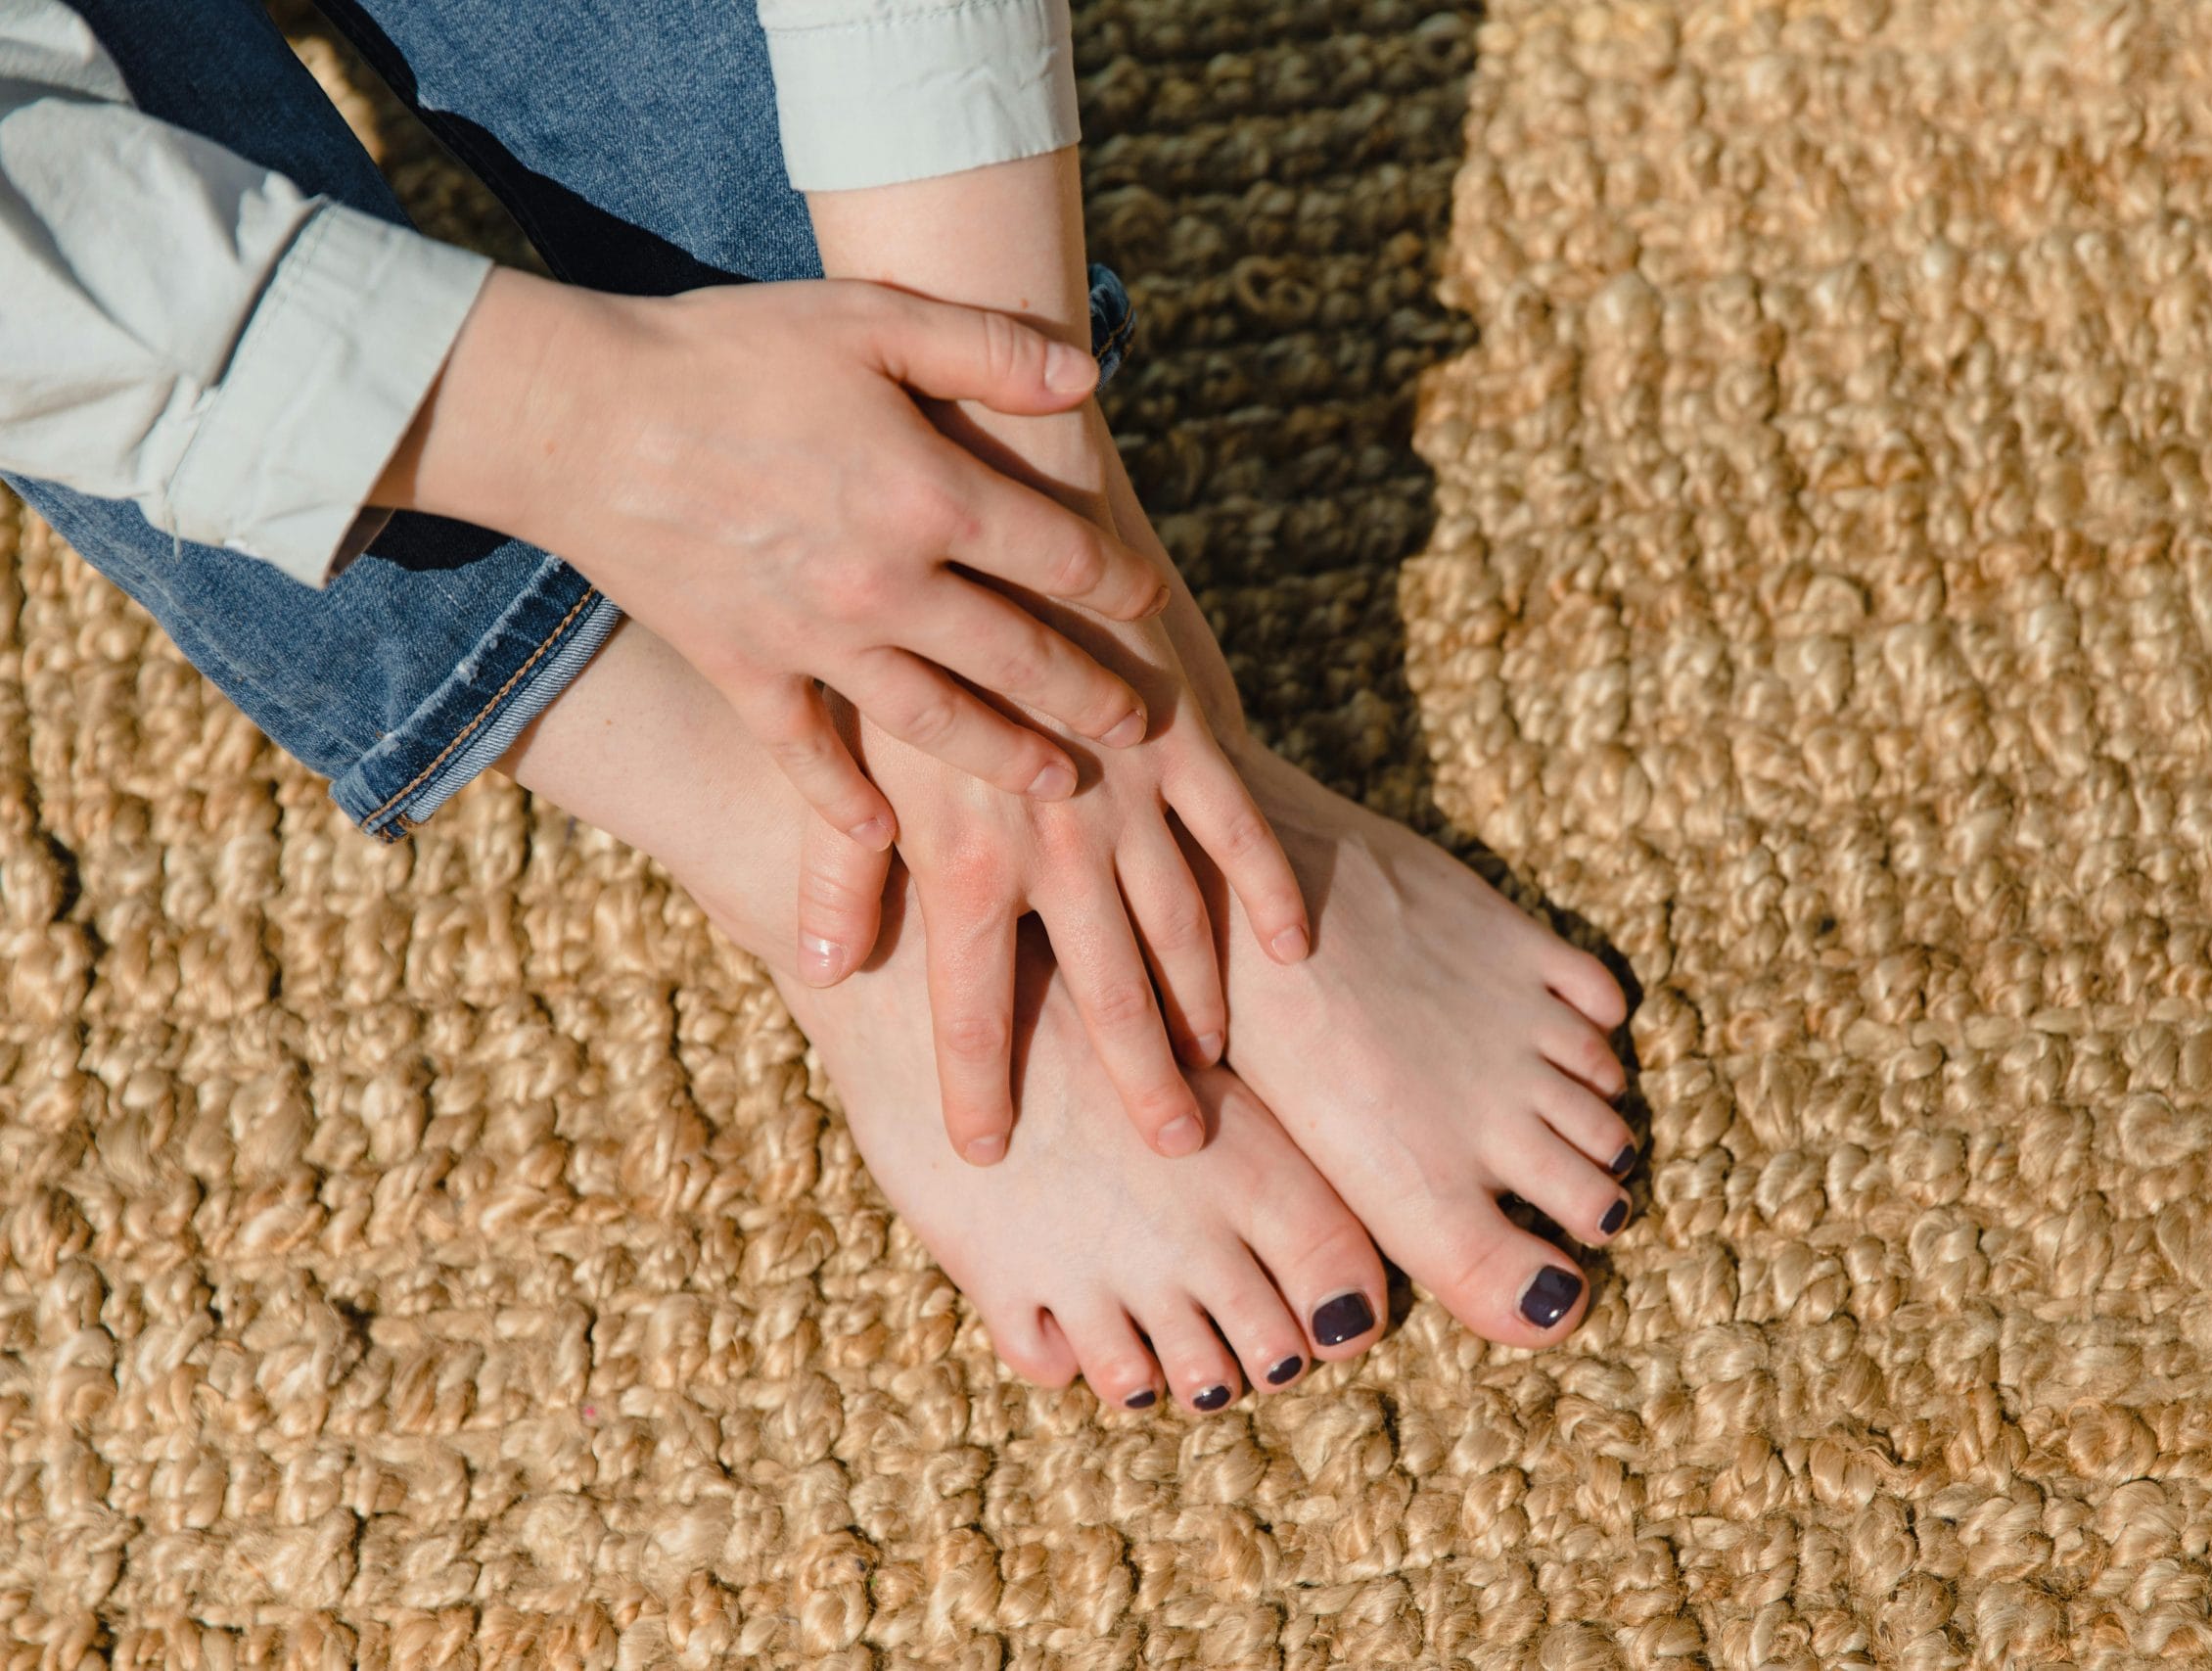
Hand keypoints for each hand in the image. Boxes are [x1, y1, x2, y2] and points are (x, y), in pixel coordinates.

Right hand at [375, 267, 1171, 956]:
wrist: (577, 416)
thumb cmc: (728, 350)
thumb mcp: (867, 317)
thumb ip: (986, 348)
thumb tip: (1090, 373)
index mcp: (930, 494)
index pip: (1061, 556)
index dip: (1119, 582)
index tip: (1153, 603)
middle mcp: (888, 586)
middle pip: (1021, 658)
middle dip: (1091, 693)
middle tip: (1139, 726)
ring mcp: (816, 641)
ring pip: (938, 720)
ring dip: (1008, 756)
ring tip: (1058, 780)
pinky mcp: (745, 673)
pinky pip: (807, 757)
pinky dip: (844, 804)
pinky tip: (883, 840)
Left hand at [853, 608, 1311, 1164]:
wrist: (978, 499)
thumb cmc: (894, 619)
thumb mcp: (846, 746)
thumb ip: (840, 863)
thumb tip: (820, 970)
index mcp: (961, 857)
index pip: (970, 1006)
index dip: (978, 1087)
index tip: (987, 1155)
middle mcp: (1054, 842)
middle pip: (1102, 988)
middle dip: (1137, 1076)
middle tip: (1174, 1150)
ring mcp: (1128, 792)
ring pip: (1179, 924)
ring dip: (1203, 1004)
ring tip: (1219, 1072)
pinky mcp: (1185, 735)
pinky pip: (1239, 830)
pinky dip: (1266, 890)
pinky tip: (1292, 953)